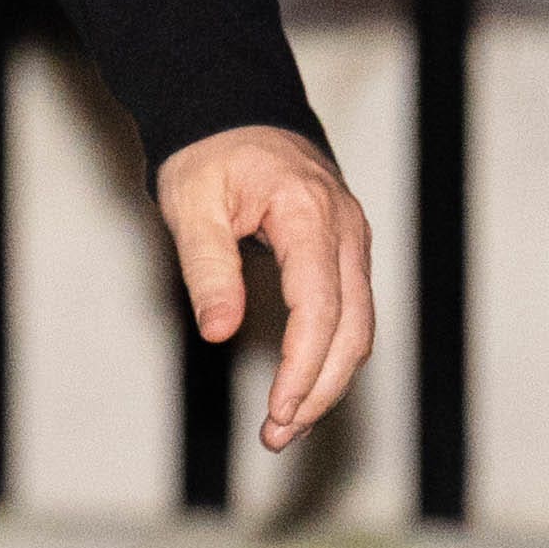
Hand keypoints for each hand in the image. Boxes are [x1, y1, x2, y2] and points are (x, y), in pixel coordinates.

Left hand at [157, 123, 373, 452]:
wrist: (234, 111)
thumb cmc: (208, 154)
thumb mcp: (191, 205)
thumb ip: (208, 268)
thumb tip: (218, 332)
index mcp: (308, 214)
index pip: (319, 308)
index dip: (303, 367)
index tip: (278, 411)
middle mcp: (346, 231)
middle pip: (351, 330)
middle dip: (319, 390)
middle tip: (277, 436)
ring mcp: (353, 242)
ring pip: (357, 328)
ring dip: (327, 381)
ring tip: (284, 426)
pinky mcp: (345, 253)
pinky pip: (349, 313)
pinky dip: (330, 355)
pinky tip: (301, 388)